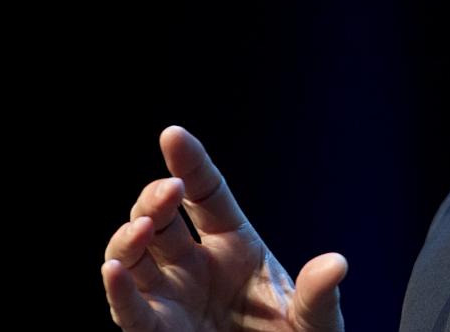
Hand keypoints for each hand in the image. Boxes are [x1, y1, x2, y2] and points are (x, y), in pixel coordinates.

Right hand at [101, 125, 347, 330]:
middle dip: (155, 198)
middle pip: (162, 217)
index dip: (188, 163)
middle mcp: (197, 265)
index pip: (205, 193)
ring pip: (134, 255)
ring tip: (142, 229)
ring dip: (129, 238)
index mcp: (235, 245)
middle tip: (168, 191)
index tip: (172, 135)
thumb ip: (317, 295)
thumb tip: (335, 264)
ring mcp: (175, 297)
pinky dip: (117, 290)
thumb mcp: (315, 321)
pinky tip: (113, 271)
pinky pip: (131, 310)